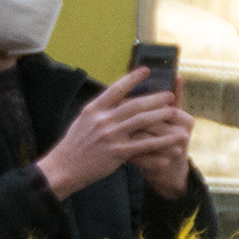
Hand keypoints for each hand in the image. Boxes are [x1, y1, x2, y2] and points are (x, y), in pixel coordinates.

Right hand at [38, 68, 190, 199]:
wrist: (63, 168)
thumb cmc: (75, 145)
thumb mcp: (84, 121)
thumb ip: (100, 111)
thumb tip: (116, 99)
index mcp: (93, 109)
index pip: (115, 89)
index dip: (132, 78)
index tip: (146, 70)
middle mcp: (102, 119)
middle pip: (134, 104)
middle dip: (154, 99)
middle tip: (170, 94)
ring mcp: (110, 135)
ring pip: (141, 121)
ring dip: (161, 115)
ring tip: (175, 112)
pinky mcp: (118, 151)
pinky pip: (145, 144)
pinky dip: (161, 141)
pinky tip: (173, 139)